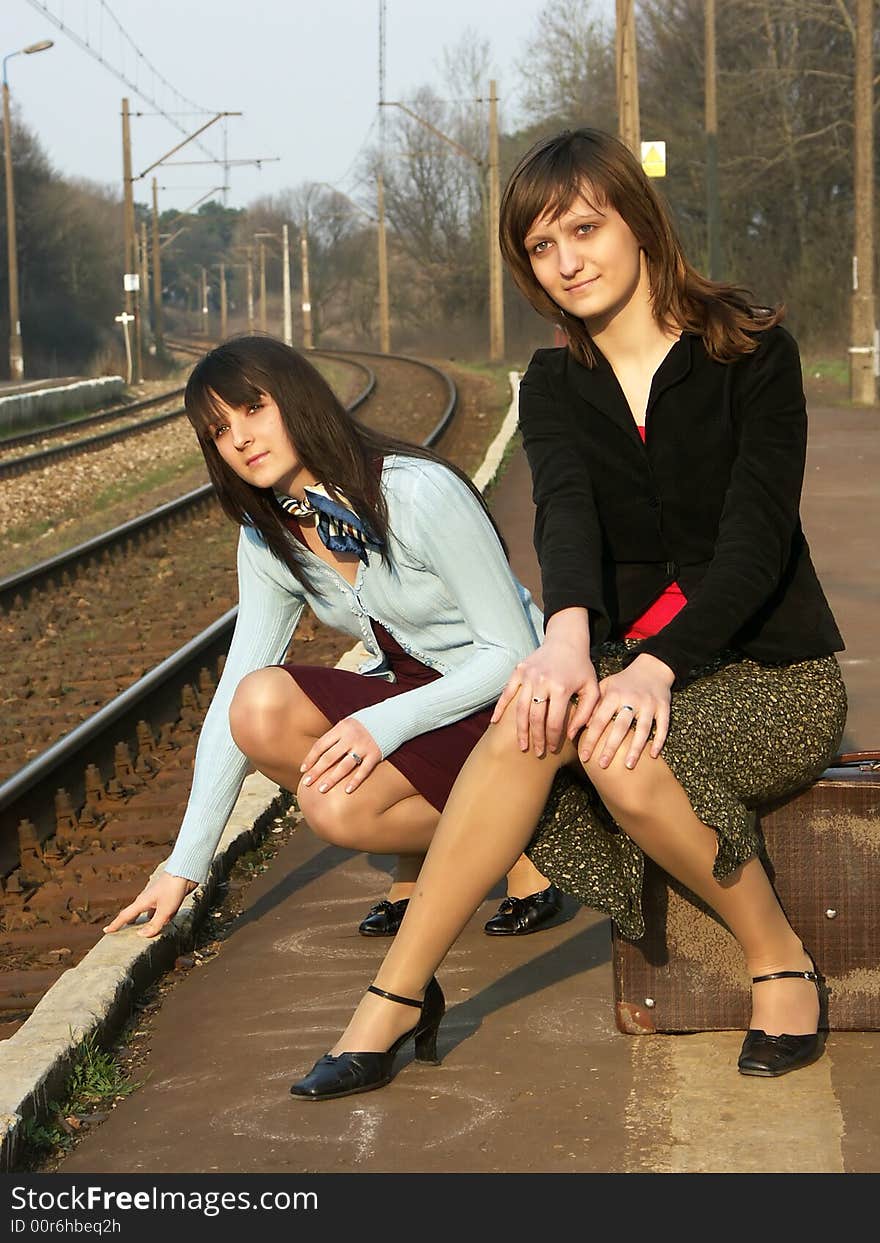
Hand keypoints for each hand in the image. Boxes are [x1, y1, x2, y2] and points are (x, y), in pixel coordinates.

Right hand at [102, 871, 198, 938]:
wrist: (186, 871)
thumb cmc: (174, 890)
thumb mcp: (165, 910)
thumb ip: (154, 924)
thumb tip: (140, 935)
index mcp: (142, 902)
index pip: (125, 916)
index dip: (115, 925)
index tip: (106, 931)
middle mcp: (146, 900)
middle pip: (133, 913)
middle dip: (126, 922)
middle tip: (119, 930)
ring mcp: (156, 898)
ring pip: (145, 912)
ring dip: (141, 920)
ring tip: (137, 928)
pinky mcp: (165, 897)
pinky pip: (157, 910)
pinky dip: (155, 917)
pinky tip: (161, 922)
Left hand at [299, 717, 380, 793]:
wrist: (393, 716)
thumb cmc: (367, 722)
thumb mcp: (349, 723)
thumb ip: (336, 735)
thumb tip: (320, 753)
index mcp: (342, 727)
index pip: (321, 745)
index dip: (311, 758)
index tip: (303, 770)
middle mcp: (351, 737)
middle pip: (329, 757)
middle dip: (316, 771)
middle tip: (306, 783)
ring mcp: (364, 746)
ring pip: (344, 766)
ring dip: (332, 779)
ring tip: (322, 789)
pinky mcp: (376, 754)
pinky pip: (364, 770)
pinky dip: (355, 781)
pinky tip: (347, 791)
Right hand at [491, 628, 599, 755]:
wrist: (566, 641)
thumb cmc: (581, 667)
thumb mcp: (592, 689)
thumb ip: (585, 713)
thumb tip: (570, 735)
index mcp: (561, 688)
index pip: (554, 721)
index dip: (553, 738)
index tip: (552, 749)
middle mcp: (542, 682)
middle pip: (535, 718)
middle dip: (536, 738)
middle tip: (536, 752)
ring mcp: (528, 676)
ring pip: (520, 709)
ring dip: (520, 730)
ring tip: (522, 744)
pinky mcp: (518, 671)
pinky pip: (507, 693)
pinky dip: (500, 708)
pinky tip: (495, 722)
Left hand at [578, 654, 673, 770]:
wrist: (652, 667)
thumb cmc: (624, 681)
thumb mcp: (606, 686)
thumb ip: (594, 704)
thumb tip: (581, 726)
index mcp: (614, 695)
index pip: (599, 720)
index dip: (591, 739)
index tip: (584, 756)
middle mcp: (632, 699)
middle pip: (620, 727)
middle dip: (611, 747)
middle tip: (602, 765)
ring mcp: (649, 704)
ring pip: (643, 729)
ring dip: (635, 748)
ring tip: (628, 765)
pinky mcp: (664, 706)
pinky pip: (663, 726)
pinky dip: (659, 741)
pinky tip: (652, 755)